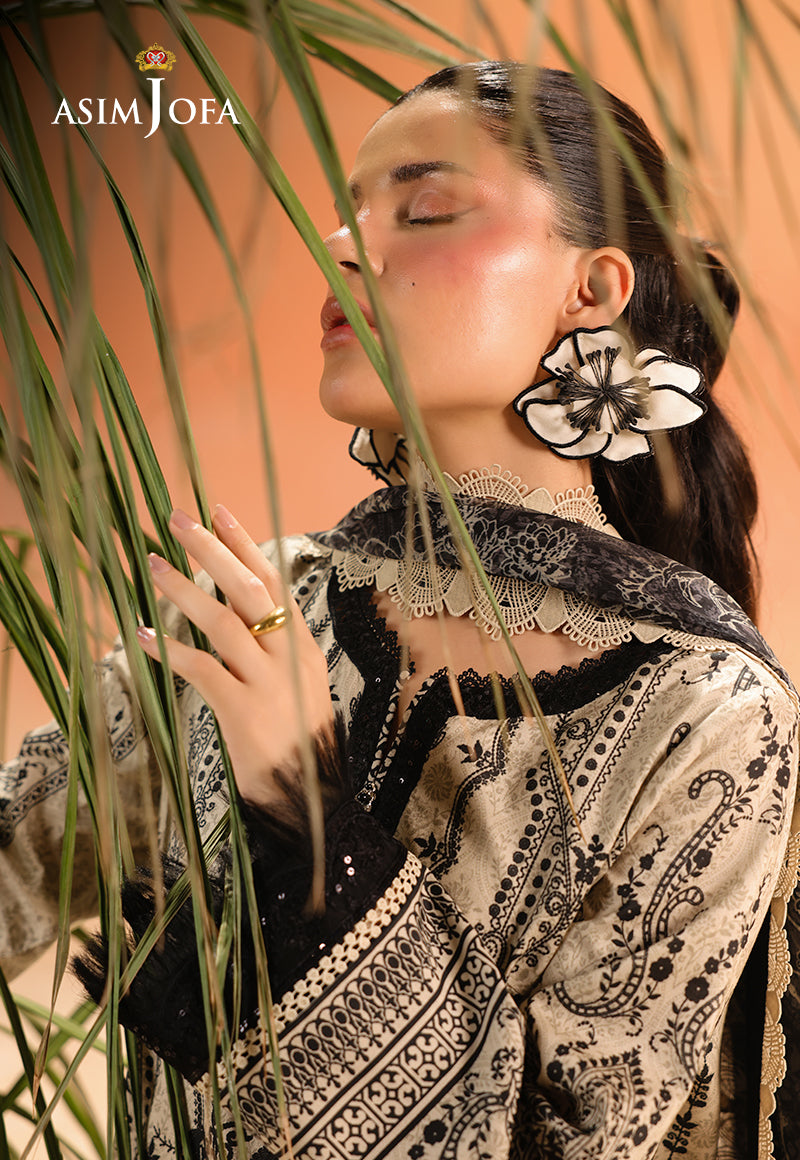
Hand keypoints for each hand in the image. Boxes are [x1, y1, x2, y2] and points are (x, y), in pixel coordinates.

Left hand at [136, 505, 332, 807]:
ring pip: (223, 622)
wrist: (311, 797)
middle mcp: (288, 657)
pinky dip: (170, 650)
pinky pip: (201, 670)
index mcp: (301, 646)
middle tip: (178, 520)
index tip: (218, 511)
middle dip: (212, 550)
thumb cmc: (296, 740)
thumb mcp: (298, 685)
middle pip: (249, 590)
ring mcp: (267, 683)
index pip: (272, 582)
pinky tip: (142, 636)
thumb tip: (241, 614)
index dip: (244, 544)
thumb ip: (274, 649)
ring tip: (154, 566)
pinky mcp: (243, 712)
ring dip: (184, 591)